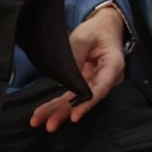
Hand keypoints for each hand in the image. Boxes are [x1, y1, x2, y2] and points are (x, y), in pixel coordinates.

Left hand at [28, 4, 127, 130]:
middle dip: (66, 112)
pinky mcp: (86, 83)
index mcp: (113, 66)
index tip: (74, 116)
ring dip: (57, 111)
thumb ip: (75, 56)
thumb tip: (63, 78)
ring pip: (76, 100)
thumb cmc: (97, 30)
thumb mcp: (84, 36)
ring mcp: (96, 83)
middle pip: (86, 99)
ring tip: (39, 122)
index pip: (100, 88)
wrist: (105, 26)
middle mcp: (107, 79)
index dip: (86, 103)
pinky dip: (57, 104)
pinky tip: (43, 113)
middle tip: (50, 125)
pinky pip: (71, 96)